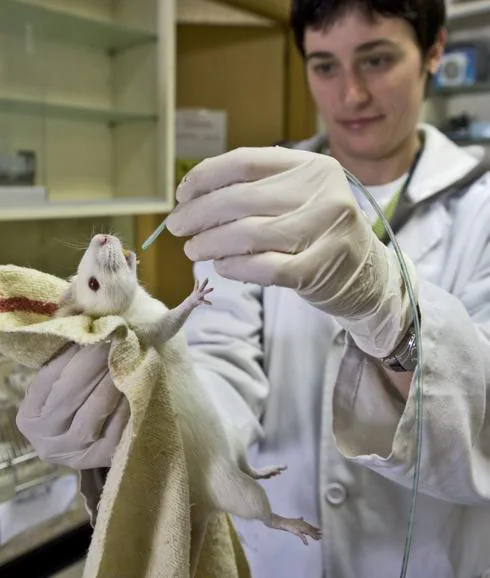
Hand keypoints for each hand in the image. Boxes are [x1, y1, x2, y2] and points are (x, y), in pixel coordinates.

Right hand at [16, 341, 128, 468]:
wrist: (90, 445)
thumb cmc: (76, 404)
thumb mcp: (62, 387)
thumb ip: (69, 362)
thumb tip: (88, 324)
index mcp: (30, 416)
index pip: (50, 377)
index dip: (73, 351)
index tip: (95, 329)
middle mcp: (46, 438)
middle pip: (71, 391)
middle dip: (95, 360)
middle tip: (116, 336)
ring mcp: (74, 451)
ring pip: (95, 408)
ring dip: (114, 376)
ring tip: (128, 353)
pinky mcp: (103, 458)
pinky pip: (118, 424)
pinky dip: (129, 399)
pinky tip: (138, 380)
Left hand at [166, 146, 416, 357]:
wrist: (367, 275)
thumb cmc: (320, 233)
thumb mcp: (298, 198)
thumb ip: (257, 190)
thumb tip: (194, 197)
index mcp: (311, 166)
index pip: (244, 162)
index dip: (204, 176)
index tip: (181, 193)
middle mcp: (321, 192)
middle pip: (239, 198)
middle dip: (197, 213)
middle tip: (176, 226)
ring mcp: (323, 231)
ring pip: (246, 234)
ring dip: (209, 243)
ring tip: (193, 249)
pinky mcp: (319, 269)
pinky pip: (262, 267)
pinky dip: (234, 267)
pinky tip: (221, 266)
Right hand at [187, 278, 213, 309]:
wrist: (189, 303)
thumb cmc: (193, 297)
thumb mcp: (195, 291)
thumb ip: (197, 287)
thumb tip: (198, 282)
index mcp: (196, 291)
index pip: (196, 286)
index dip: (197, 283)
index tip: (197, 279)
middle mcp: (197, 293)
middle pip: (201, 286)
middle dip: (204, 283)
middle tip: (207, 278)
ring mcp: (198, 296)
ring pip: (204, 292)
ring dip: (208, 290)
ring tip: (213, 288)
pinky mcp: (199, 301)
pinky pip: (204, 302)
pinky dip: (208, 303)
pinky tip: (211, 304)